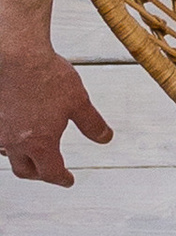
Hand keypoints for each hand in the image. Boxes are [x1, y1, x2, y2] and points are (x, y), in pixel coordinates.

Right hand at [0, 37, 112, 185]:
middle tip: (50, 171)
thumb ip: (92, 124)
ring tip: (32, 153)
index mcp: (40, 144)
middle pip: (25, 171)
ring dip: (21, 159)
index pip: (51, 172)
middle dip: (40, 174)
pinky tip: (15, 132)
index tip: (68, 180)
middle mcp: (15, 142)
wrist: (16, 55)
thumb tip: (105, 138)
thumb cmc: (45, 75)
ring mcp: (0, 130)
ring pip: (8, 155)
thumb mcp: (79, 101)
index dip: (62, 179)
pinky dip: (9, 142)